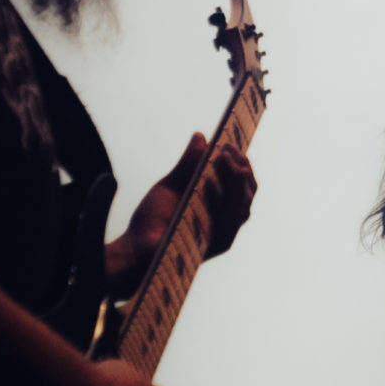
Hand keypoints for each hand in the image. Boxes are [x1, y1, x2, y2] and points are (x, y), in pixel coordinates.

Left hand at [110, 133, 256, 291]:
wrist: (135, 249)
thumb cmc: (152, 220)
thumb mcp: (171, 185)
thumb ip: (188, 163)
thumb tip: (201, 136)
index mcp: (218, 205)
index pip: (242, 181)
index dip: (241, 161)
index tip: (230, 142)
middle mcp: (226, 219)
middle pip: (249, 189)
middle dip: (242, 165)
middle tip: (227, 149)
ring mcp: (225, 232)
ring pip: (246, 200)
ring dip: (239, 175)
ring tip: (225, 157)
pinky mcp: (221, 242)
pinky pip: (235, 216)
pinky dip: (233, 192)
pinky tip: (224, 176)